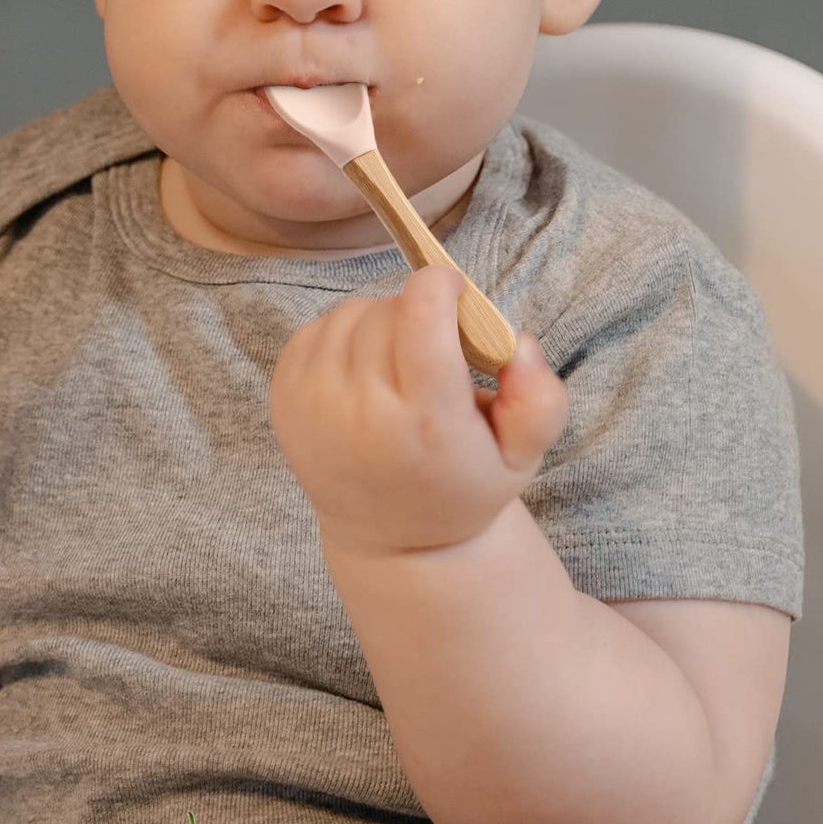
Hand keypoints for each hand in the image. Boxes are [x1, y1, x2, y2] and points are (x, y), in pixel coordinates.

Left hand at [269, 265, 567, 554]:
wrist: (387, 537)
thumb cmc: (460, 487)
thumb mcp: (522, 459)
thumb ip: (540, 400)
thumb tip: (517, 343)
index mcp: (426, 423)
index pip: (421, 318)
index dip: (440, 286)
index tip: (454, 292)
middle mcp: (361, 413)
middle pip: (389, 310)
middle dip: (416, 310)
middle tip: (432, 344)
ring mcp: (313, 406)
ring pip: (350, 313)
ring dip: (379, 320)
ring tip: (396, 360)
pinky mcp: (282, 400)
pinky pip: (314, 329)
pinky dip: (342, 335)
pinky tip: (362, 370)